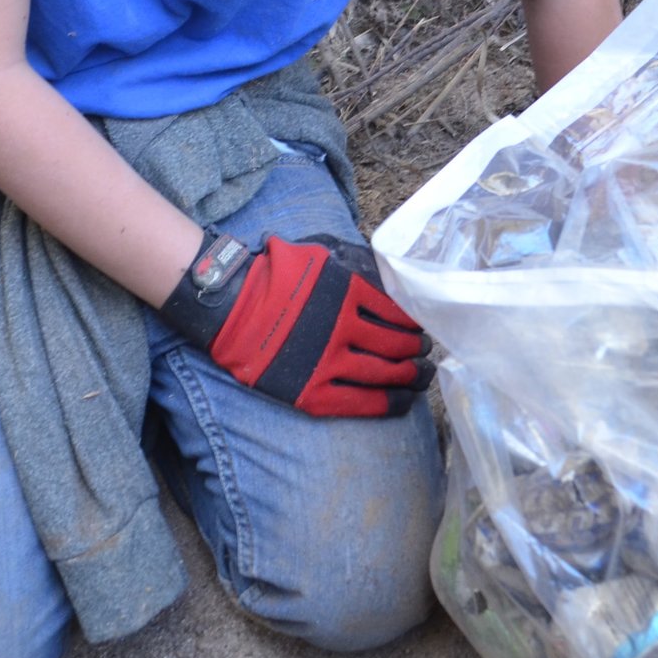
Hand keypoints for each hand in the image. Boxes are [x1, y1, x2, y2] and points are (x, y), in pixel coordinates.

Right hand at [156, 232, 430, 418]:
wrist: (229, 307)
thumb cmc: (274, 275)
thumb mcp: (319, 254)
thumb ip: (356, 262)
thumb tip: (392, 270)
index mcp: (347, 292)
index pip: (398, 311)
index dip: (416, 322)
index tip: (423, 327)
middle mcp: (342, 328)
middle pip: (397, 345)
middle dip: (418, 351)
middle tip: (427, 353)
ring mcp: (327, 362)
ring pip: (385, 375)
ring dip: (411, 377)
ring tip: (422, 377)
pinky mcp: (312, 391)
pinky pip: (361, 402)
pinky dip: (389, 403)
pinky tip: (404, 402)